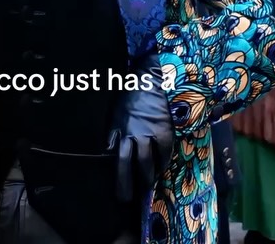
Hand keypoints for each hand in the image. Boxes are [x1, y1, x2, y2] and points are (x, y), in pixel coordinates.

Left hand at [107, 51, 173, 202]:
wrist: (153, 76)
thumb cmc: (132, 91)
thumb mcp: (116, 109)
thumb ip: (115, 128)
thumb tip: (109, 148)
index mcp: (117, 125)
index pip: (112, 154)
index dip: (112, 171)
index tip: (112, 183)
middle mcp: (130, 132)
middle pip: (125, 165)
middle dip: (125, 185)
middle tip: (124, 199)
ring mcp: (148, 133)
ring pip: (146, 165)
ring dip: (145, 179)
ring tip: (145, 187)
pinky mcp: (164, 132)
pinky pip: (163, 155)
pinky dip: (162, 165)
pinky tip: (160, 170)